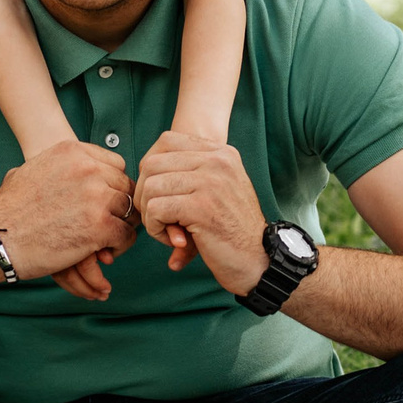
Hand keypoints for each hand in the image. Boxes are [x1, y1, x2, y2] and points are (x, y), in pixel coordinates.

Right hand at [0, 141, 136, 294]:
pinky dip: (118, 246)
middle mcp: (88, 169)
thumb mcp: (30, 169)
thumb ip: (58, 166)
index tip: (101, 202)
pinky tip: (102, 253)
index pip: (115, 164)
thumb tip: (73, 169)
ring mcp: (96, 197)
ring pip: (129, 211)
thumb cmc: (9, 209)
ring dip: (120, 227)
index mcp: (72, 151)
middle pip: (125, 187)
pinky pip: (126, 235)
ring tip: (105, 240)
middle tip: (107, 224)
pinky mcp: (101, 226)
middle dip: (118, 207)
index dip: (111, 186)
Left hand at [134, 132, 269, 295]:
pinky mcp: (201, 207)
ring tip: (169, 232)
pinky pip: (154, 209)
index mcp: (221, 153)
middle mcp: (218, 161)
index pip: (167, 141)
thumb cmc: (233, 230)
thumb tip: (143, 169)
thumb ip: (187, 174)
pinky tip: (174, 241)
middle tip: (160, 219)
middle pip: (152, 164)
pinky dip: (155, 228)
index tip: (160, 195)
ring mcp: (210, 182)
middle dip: (145, 194)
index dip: (152, 170)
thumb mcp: (216, 191)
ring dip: (150, 215)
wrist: (259, 261)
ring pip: (150, 187)